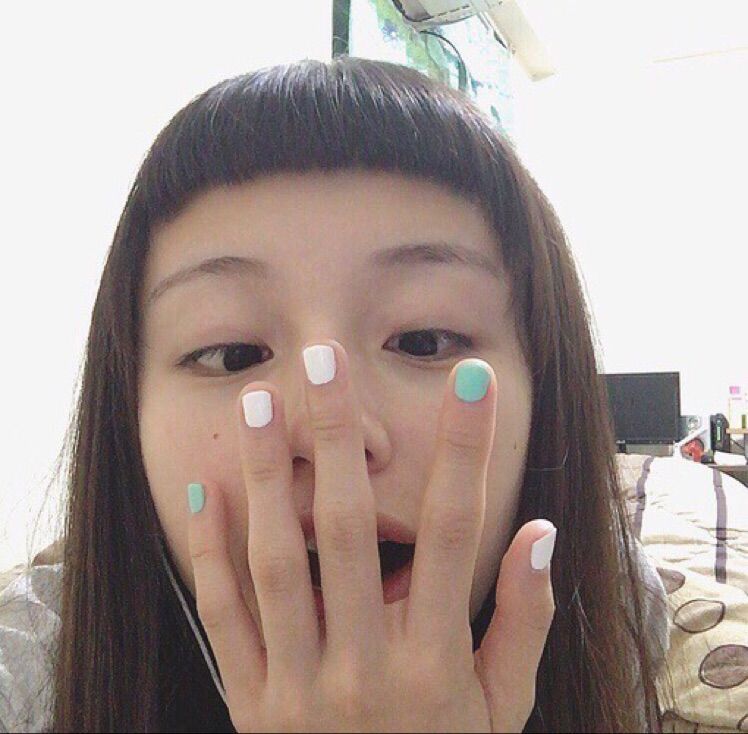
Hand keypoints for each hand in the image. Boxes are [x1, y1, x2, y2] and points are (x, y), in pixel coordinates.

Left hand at [188, 339, 555, 731]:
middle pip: (350, 530)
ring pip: (277, 563)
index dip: (466, 450)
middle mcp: (364, 664)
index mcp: (434, 660)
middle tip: (326, 360)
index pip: (454, 532)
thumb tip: (537, 534)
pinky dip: (211, 553)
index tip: (473, 382)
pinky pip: (224, 619)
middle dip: (341, 439)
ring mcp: (298, 684)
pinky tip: (203, 493)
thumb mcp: (499, 710)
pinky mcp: (251, 703)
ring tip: (262, 404)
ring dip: (267, 478)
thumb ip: (521, 623)